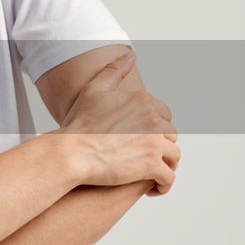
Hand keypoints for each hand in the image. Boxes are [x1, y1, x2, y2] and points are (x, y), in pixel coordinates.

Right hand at [58, 50, 179, 192]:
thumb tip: (130, 54)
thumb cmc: (79, 123)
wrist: (71, 153)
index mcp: (144, 101)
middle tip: (147, 159)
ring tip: (153, 176)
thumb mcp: (94, 89)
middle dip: (162, 147)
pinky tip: (152, 189)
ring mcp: (154, 143)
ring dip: (166, 166)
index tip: (144, 140)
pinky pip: (168, 177)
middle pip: (171, 135)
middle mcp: (154, 120)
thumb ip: (114, 70)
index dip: (156, 129)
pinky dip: (163, 185)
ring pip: (173, 156)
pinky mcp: (152, 166)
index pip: (164, 115)